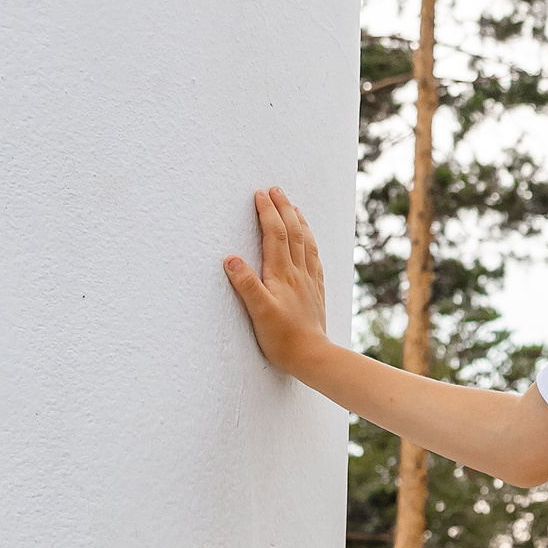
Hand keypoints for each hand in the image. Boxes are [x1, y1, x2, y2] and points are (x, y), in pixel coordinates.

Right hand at [223, 188, 329, 371]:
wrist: (313, 357)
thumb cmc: (283, 338)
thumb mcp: (258, 311)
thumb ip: (246, 284)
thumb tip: (230, 258)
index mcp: (282, 274)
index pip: (275, 235)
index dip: (267, 213)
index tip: (259, 194)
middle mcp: (299, 273)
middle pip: (293, 233)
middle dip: (284, 208)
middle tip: (276, 190)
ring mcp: (310, 282)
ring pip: (307, 244)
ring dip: (300, 222)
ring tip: (294, 207)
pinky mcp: (317, 293)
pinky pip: (315, 260)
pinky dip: (311, 244)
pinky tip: (309, 243)